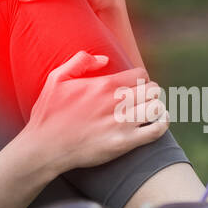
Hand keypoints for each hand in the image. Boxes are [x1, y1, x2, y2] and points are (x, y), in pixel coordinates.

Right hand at [22, 51, 168, 173]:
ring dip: (155, 108)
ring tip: (149, 112)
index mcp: (104, 85)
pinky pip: (156, 130)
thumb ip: (81, 61)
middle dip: (149, 93)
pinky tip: (158, 122)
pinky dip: (162, 124)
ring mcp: (121, 123)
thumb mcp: (57, 78)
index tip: (135, 87)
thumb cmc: (49, 113)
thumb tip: (104, 59)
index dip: (141, 79)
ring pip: (156, 107)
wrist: (44, 148)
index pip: (141, 75)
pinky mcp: (124, 143)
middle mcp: (116, 102)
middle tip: (142, 100)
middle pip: (152, 90)